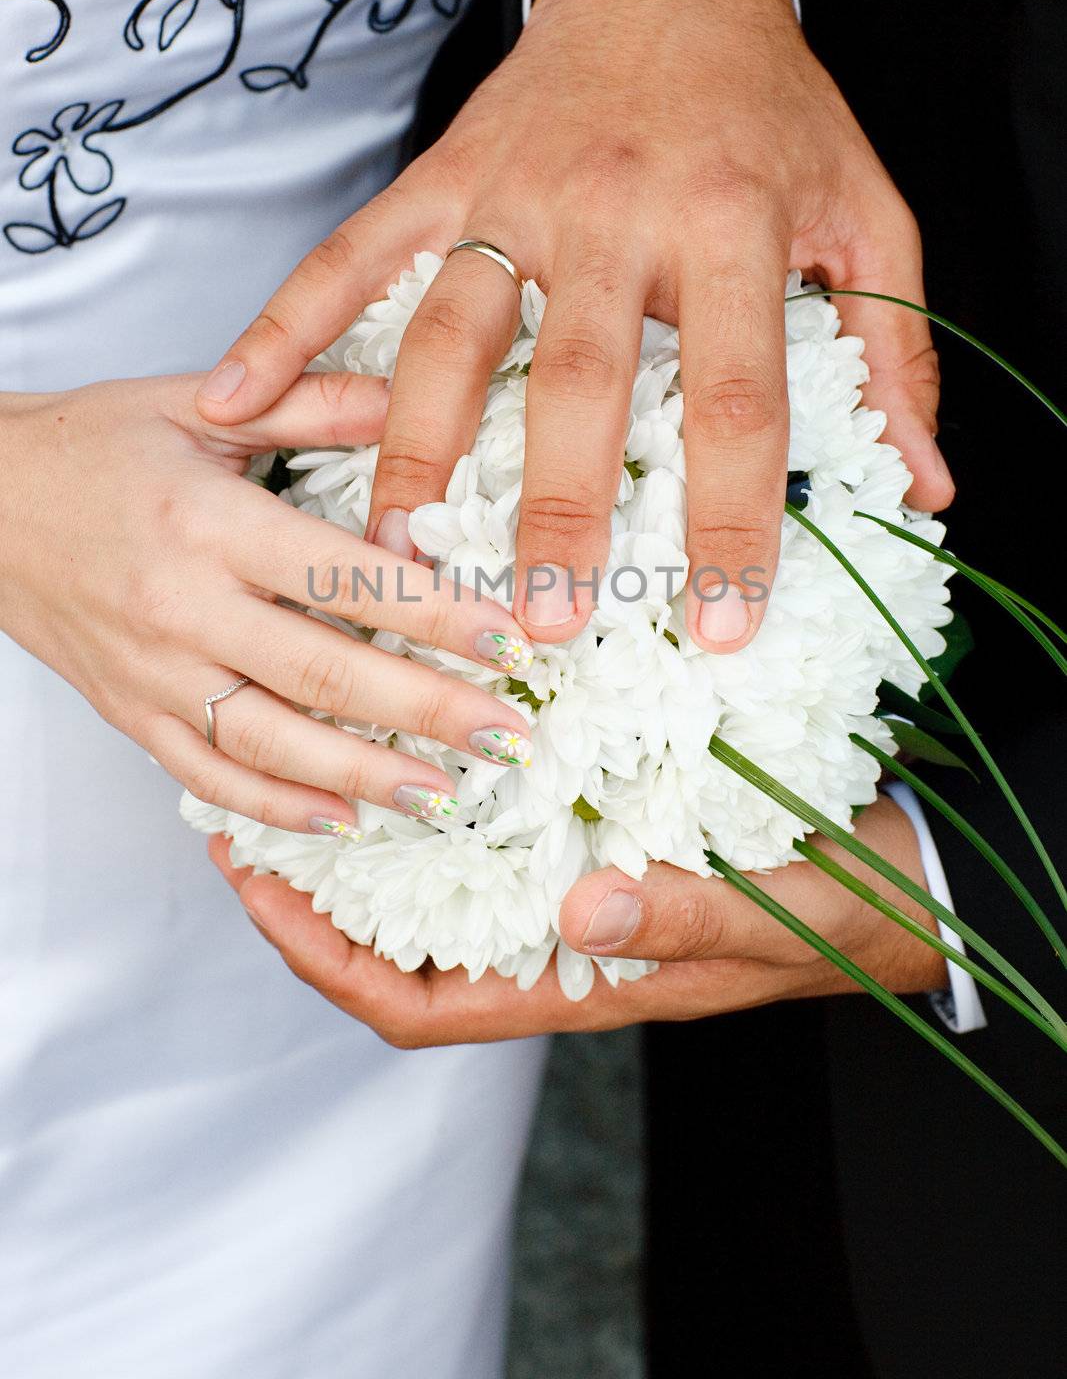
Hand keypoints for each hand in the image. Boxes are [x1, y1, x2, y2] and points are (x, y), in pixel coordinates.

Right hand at [0, 377, 538, 832]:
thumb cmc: (93, 446)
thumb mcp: (200, 404)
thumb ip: (313, 403)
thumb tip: (416, 395)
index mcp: (210, 523)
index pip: (344, 578)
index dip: (433, 615)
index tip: (506, 641)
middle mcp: (182, 607)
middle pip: (324, 673)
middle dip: (426, 711)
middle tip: (508, 736)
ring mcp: (152, 672)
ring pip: (273, 742)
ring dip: (366, 776)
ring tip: (447, 793)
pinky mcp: (129, 712)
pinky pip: (209, 775)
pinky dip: (277, 805)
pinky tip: (344, 818)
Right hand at [196, 0, 953, 654]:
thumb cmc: (772, 109)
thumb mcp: (867, 216)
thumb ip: (895, 352)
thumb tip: (924, 486)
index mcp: (733, 227)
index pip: (736, 399)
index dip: (731, 521)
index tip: (720, 623)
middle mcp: (616, 214)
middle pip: (579, 384)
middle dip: (555, 514)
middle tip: (536, 623)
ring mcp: (515, 193)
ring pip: (448, 335)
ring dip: (414, 452)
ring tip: (392, 556)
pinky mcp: (445, 176)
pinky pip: (355, 256)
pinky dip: (289, 324)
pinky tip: (237, 396)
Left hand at [208, 793, 946, 1044]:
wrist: (899, 885)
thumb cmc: (838, 912)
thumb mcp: (772, 914)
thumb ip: (685, 919)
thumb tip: (584, 910)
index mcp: (579, 982)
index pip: (417, 1004)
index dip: (324, 959)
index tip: (256, 888)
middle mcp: (557, 941)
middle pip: (401, 945)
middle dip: (316, 893)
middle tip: (249, 805)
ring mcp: (574, 891)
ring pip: (441, 887)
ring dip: (370, 837)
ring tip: (311, 759)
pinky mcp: (604, 837)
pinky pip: (499, 833)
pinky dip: (447, 795)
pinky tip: (430, 730)